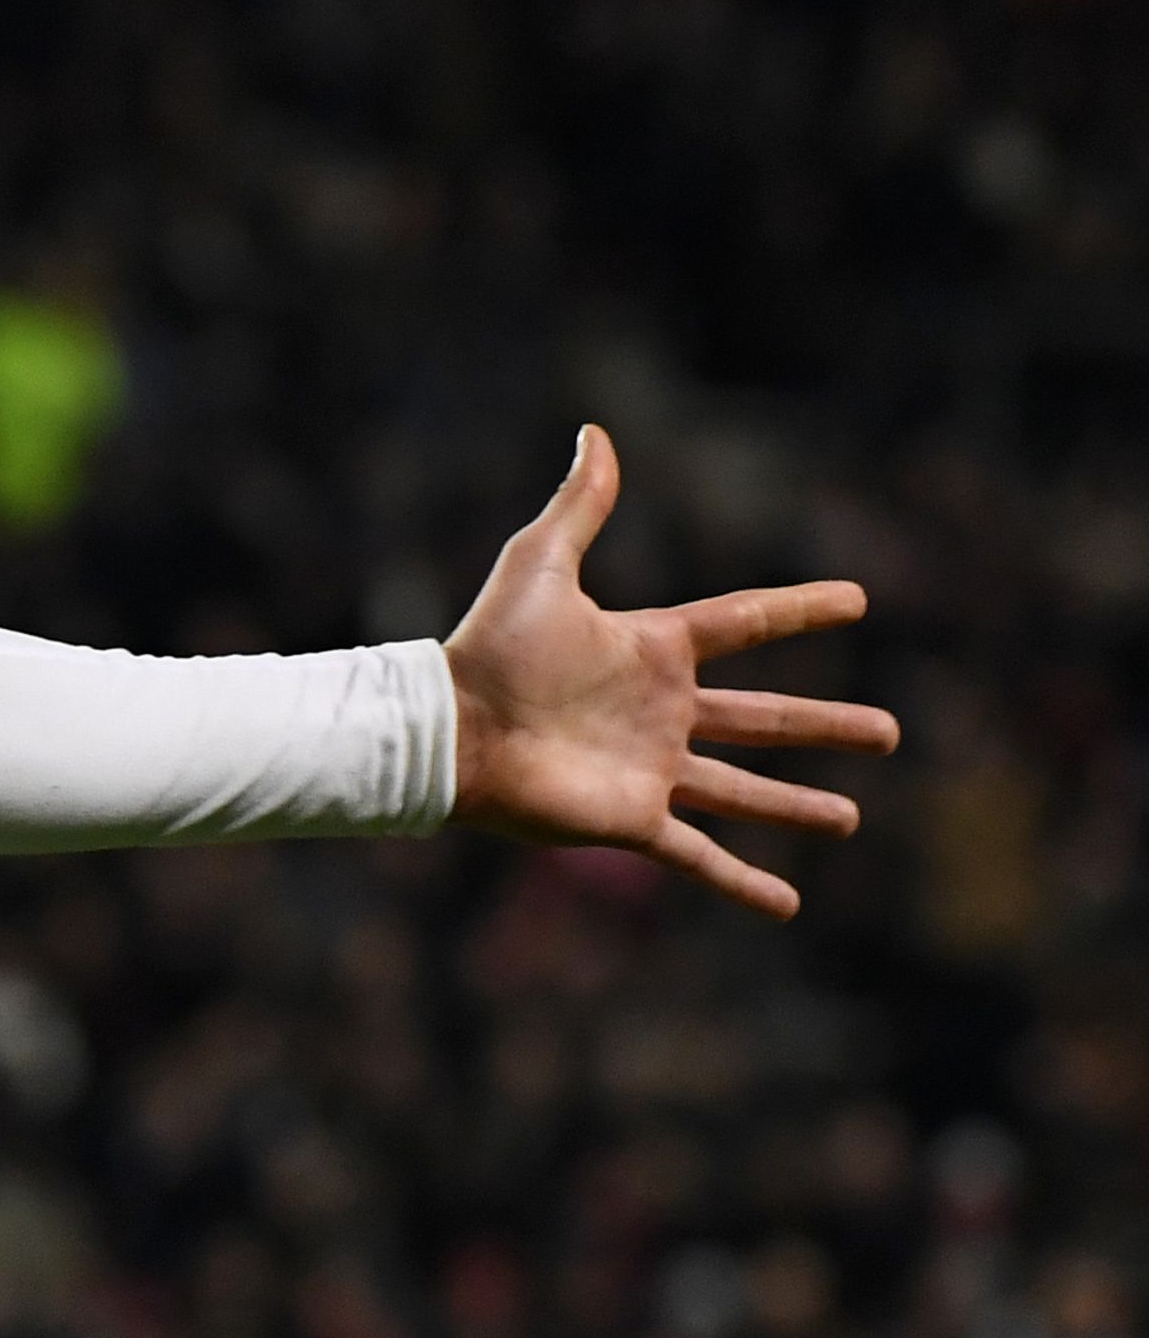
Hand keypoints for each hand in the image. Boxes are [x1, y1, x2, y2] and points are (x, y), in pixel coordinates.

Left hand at [443, 426, 896, 919]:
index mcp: (652, 649)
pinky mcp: (632, 820)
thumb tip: (596, 431)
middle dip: (824, 725)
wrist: (447, 727)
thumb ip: (579, 504)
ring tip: (851, 819)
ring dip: (796, 806)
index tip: (858, 601)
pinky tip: (786, 907)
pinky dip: (741, 883)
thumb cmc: (488, 646)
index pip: (745, 623)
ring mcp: (652, 769)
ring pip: (744, 791)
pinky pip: (699, 857)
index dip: (798, 610)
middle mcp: (662, 712)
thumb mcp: (540, 564)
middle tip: (889, 731)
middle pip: (764, 716)